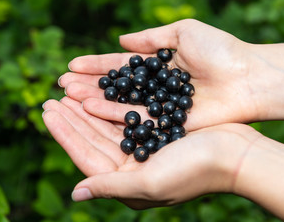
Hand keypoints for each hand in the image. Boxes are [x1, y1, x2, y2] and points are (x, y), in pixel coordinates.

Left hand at [42, 97, 259, 208]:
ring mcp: (142, 149)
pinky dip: (107, 105)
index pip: (85, 156)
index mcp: (126, 183)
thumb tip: (76, 193)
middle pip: (92, 139)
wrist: (235, 154)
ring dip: (85, 109)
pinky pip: (122, 118)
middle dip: (71, 118)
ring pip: (104, 127)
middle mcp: (131, 168)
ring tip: (68, 91)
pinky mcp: (153, 133)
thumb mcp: (149, 183)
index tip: (47, 112)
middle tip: (51, 97)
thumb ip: (110, 187)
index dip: (65, 134)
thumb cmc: (195, 171)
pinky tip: (95, 93)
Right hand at [59, 19, 258, 130]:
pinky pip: (133, 119)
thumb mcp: (184, 32)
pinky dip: (111, 114)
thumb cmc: (220, 51)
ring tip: (68, 95)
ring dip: (93, 99)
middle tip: (61, 84)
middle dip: (88, 84)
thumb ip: (151, 38)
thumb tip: (121, 39)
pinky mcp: (164, 124)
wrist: (246, 78)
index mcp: (157, 66)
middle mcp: (153, 89)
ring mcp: (157, 107)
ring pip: (119, 104)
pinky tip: (89, 108)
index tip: (72, 65)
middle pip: (115, 87)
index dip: (97, 65)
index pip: (120, 66)